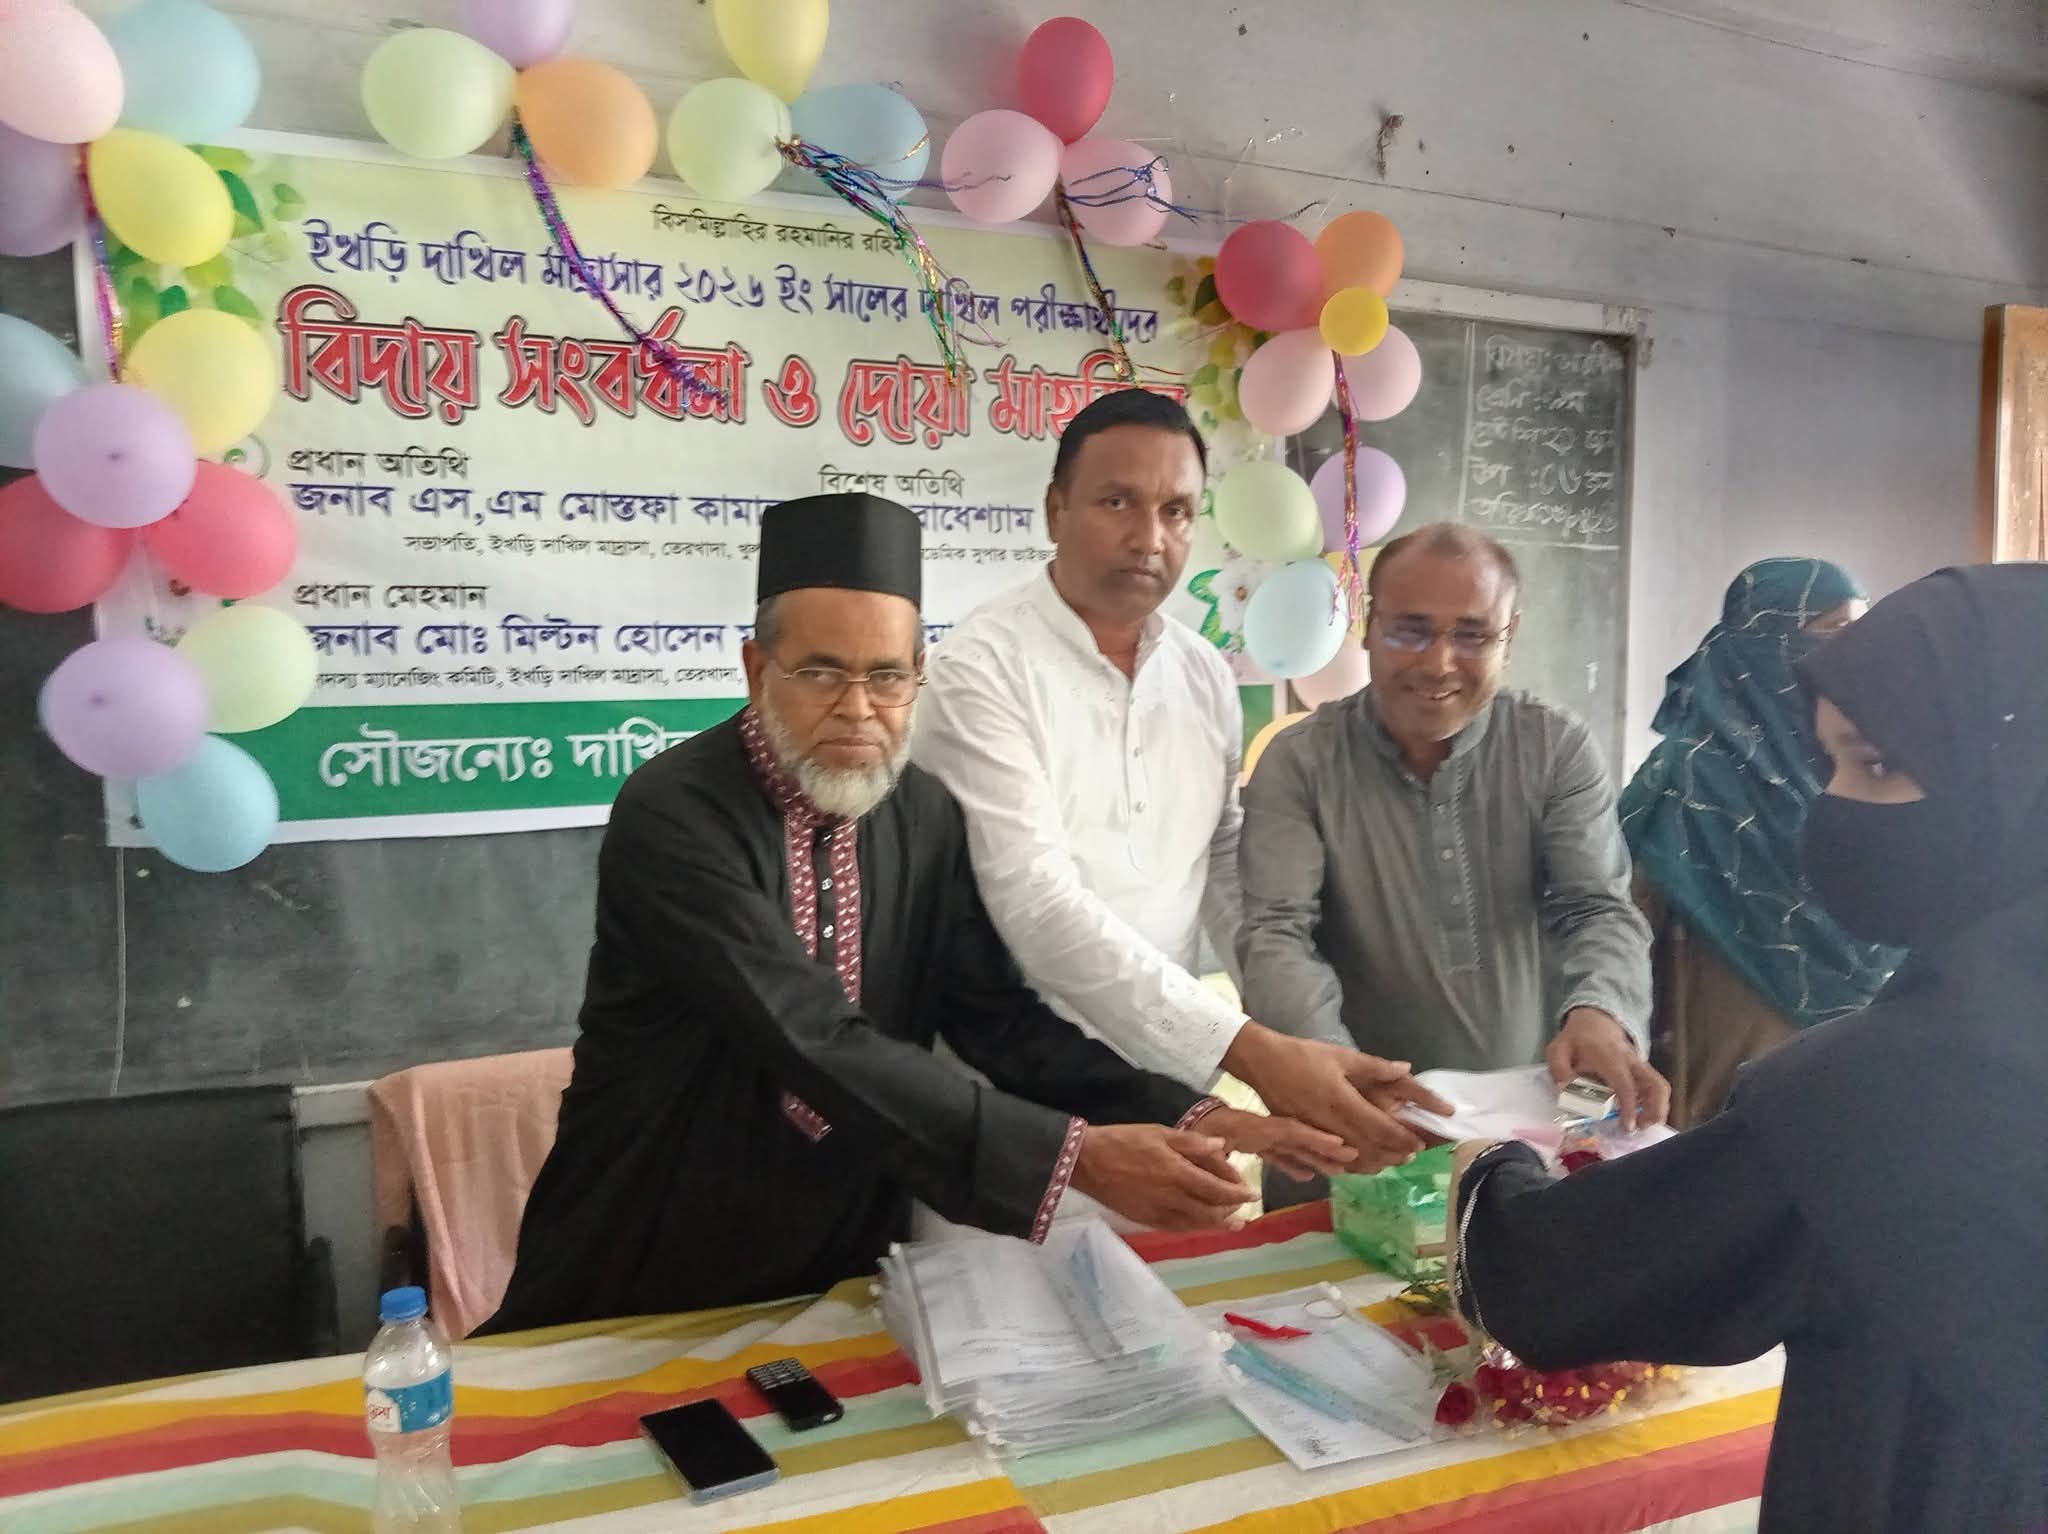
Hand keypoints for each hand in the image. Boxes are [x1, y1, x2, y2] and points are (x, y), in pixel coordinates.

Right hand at [1069, 1123, 1252, 1230]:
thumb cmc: (1124, 1141)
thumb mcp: (1159, 1133)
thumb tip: (1223, 1148)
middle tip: (1245, 1209)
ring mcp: (1159, 1212)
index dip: (1237, 1193)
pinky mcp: (1146, 1220)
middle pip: (1210, 1211)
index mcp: (1177, 1172)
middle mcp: (1172, 1197)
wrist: (1088, 1162)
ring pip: (1196, 1224)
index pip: (1216, 1189)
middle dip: (1231, 1211)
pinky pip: (1176, 1229)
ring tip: (1233, 1224)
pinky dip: (1194, 1229)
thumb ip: (1192, 1142)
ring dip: (1217, 1225)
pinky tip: (1200, 1226)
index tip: (1251, 1192)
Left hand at [1197, 1106, 1357, 1181]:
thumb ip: (1220, 1169)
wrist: (1172, 1130)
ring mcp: (1254, 1136)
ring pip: (1290, 1146)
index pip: (1286, 1131)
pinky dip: (1291, 1162)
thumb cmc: (1184, 1137)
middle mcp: (1256, 1130)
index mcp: (1247, 1127)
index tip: (1340, 1143)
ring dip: (1313, 1155)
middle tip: (1354, 1155)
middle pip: (1295, 1136)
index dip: (1313, 1137)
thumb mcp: (1198, 1149)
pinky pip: (1275, 1153)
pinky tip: (1306, 1174)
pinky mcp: (1248, 1143)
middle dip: (1324, 1145)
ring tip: (1338, 1169)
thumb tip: (1245, 1193)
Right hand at [1222, 1024, 1454, 1172]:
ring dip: (1371, 1164)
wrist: (1261, 1062)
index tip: (1418, 1144)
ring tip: (1388, 1163)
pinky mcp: (1299, 1139)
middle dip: (1391, 1155)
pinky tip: (1355, 1166)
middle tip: (1410, 1156)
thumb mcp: (1341, 1055)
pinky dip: (1344, 1167)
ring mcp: (1312, 1134)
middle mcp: (1328, 1122)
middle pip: (1367, 1148)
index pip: (1379, 1127)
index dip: (1401, 1138)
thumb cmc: (1302, 1056)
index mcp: (1341, 1100)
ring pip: (1347, 1159)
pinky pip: (1326, 1161)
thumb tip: (1407, 1069)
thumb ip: (1375, 1066)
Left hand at [1546, 1007, 1669, 1129]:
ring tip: (1643, 1124)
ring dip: (1658, 1109)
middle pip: (1657, 1084)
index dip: (1629, 1106)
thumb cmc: (1576, 1039)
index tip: (1629, 1126)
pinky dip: (1654, 1103)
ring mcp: (1639, 1065)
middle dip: (1657, 1109)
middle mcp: (1631, 1061)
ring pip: (1660, 1086)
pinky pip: (1655, 1086)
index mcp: (1610, 1058)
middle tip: (1642, 1127)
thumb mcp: (1558, 1049)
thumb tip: (1566, 1091)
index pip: (1626, 1085)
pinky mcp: (1642, 1069)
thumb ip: (1559, 1070)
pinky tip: (1640, 1115)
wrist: (1594, 1020)